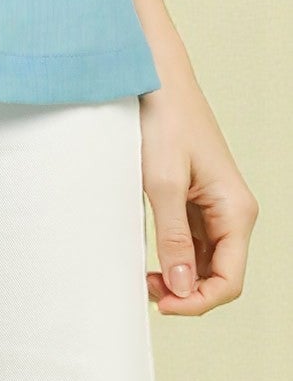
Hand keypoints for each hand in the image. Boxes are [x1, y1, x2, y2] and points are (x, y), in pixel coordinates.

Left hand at [139, 61, 258, 314]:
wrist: (157, 77)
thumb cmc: (164, 121)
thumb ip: (174, 238)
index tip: (161, 303)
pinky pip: (192, 240)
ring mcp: (215, 205)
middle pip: (219, 275)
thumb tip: (181, 289)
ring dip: (180, 276)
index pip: (230, 281)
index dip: (198, 301)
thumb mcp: (162, 183)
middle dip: (187, 292)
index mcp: (236, 211)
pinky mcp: (196, 196)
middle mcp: (232, 212)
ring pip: (205, 260)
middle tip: (146, 290)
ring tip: (144, 276)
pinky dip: (174, 254)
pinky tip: (149, 254)